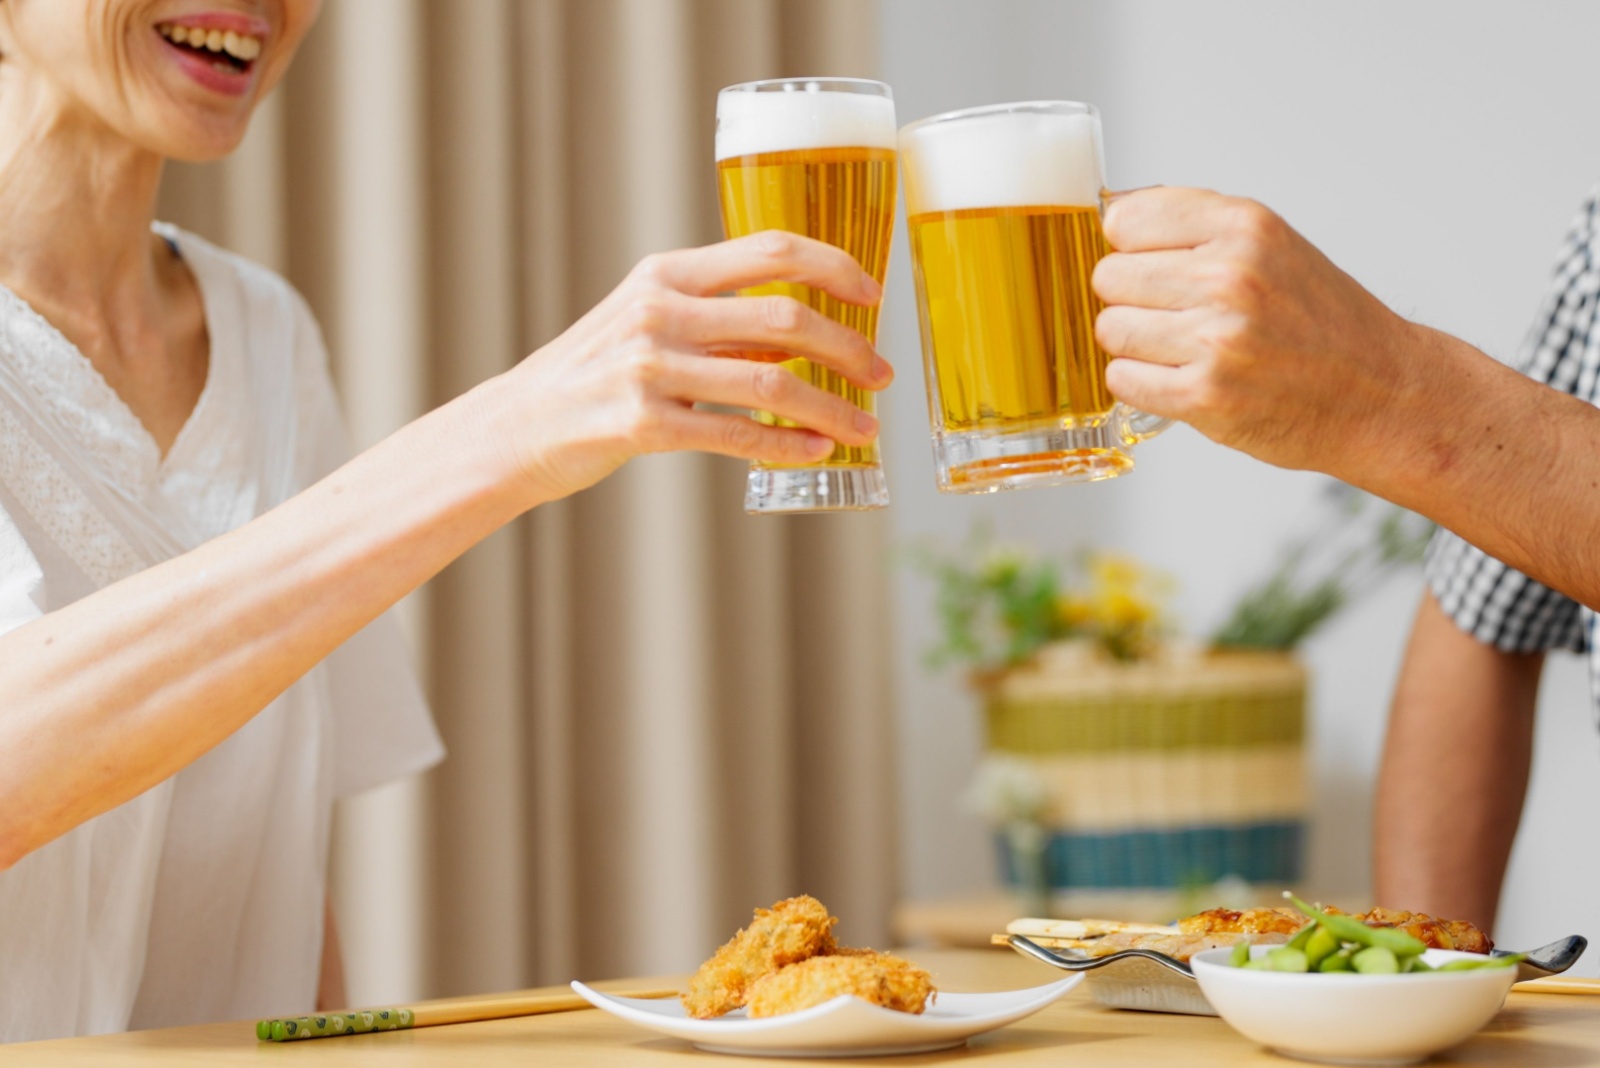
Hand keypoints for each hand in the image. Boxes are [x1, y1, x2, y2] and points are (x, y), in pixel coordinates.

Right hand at [490, 231, 891, 505]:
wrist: (516, 427)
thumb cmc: (593, 375)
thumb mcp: (645, 319)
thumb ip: (712, 313)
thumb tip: (803, 329)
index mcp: (666, 273)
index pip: (770, 249)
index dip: (834, 267)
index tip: (873, 295)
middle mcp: (658, 310)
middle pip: (784, 316)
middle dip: (848, 347)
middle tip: (881, 374)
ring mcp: (648, 367)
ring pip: (770, 380)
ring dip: (832, 407)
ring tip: (865, 427)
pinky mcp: (643, 424)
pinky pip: (737, 433)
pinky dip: (788, 444)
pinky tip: (818, 451)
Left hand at [1092, 188, 1421, 473]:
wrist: (1377, 391)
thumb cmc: (1320, 320)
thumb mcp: (1268, 243)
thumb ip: (1192, 222)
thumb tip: (1110, 212)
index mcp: (1243, 227)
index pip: (1123, 220)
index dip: (1128, 247)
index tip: (1151, 263)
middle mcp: (1229, 277)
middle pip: (1108, 277)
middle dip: (1129, 298)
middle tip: (1172, 314)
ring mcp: (1216, 339)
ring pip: (1109, 330)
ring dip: (1133, 344)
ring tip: (1179, 348)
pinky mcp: (1204, 397)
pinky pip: (1122, 380)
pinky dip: (1140, 383)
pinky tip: (1179, 377)